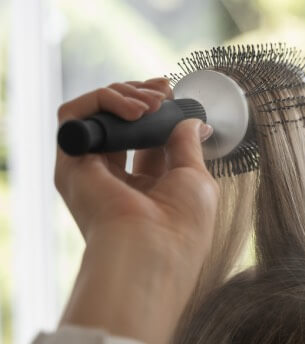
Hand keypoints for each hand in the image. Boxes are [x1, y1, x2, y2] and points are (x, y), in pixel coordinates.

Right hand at [55, 79, 218, 343]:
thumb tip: (193, 120)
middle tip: (164, 91)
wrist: (152, 252)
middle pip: (118, 121)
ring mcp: (91, 171)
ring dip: (124, 95)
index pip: (146, 137)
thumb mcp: (196, 178)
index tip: (173, 94)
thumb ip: (188, 145)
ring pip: (95, 113)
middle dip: (141, 96)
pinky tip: (133, 111)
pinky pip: (74, 116)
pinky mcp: (70, 164)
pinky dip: (103, 102)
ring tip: (151, 103)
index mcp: (147, 186)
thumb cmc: (182, 226)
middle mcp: (115, 178)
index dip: (158, 112)